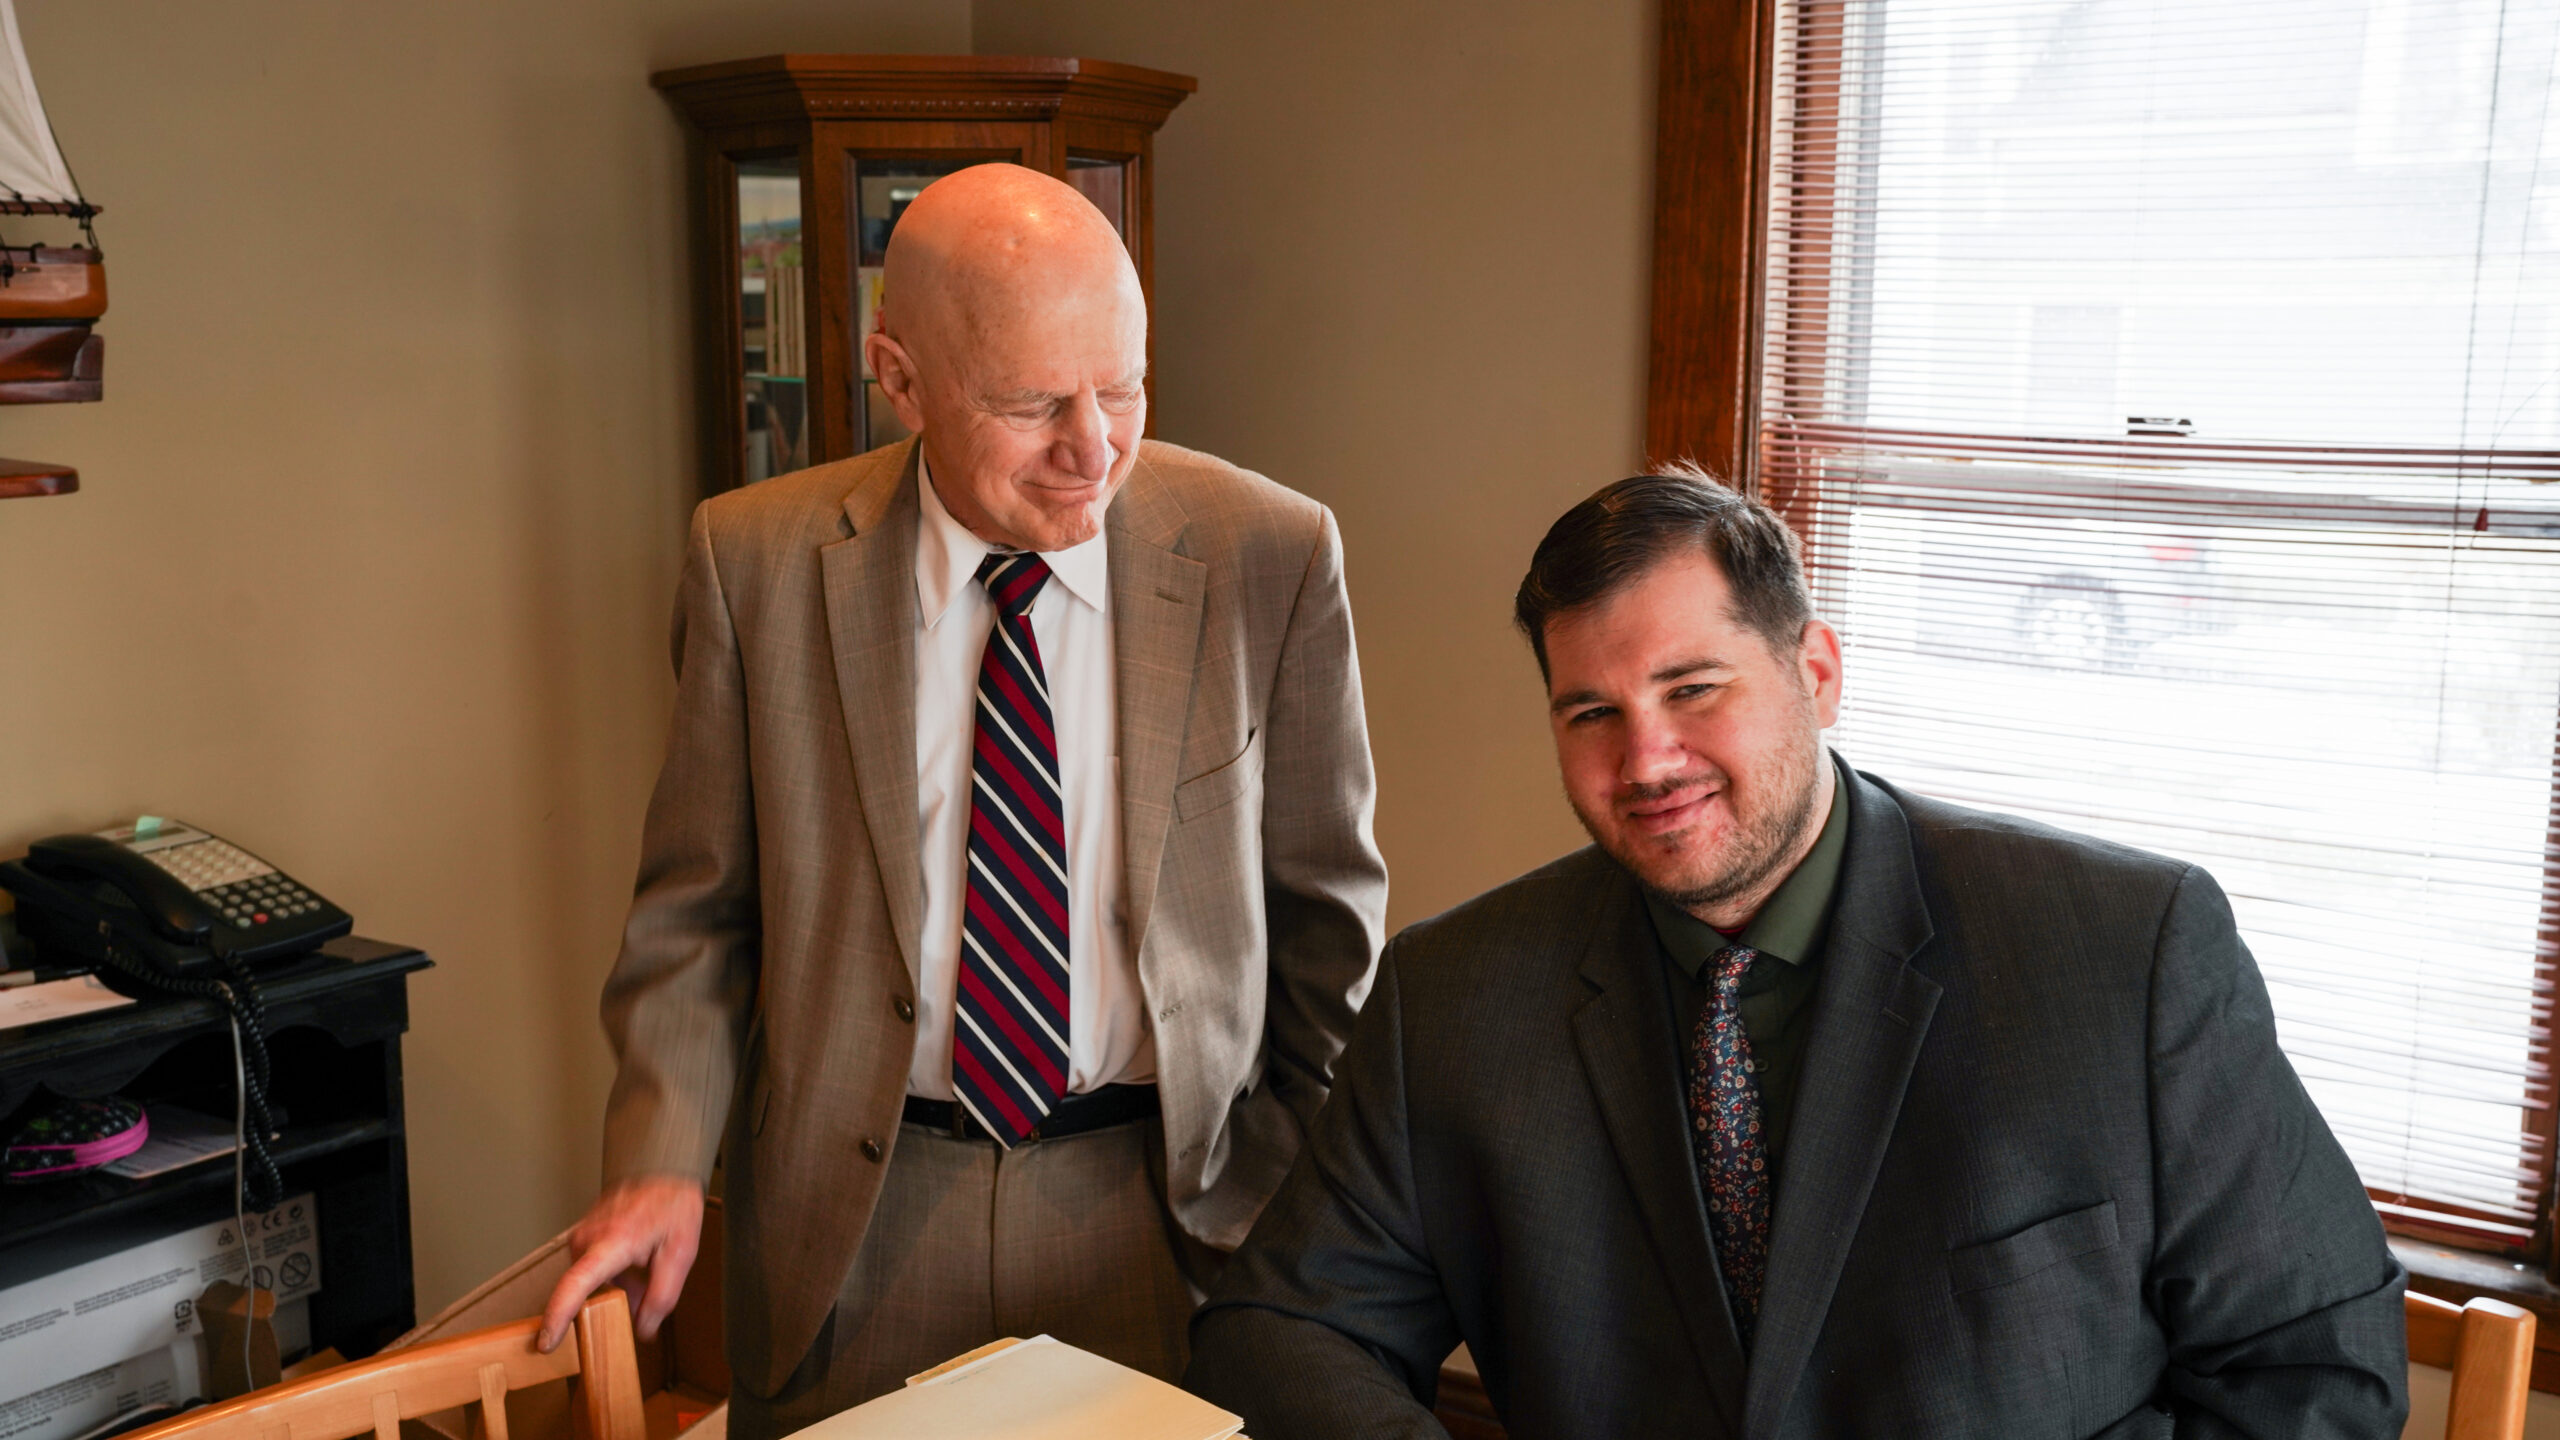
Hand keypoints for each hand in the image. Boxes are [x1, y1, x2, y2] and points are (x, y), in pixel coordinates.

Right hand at [537, 1174, 705, 1351]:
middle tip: (645, 1289)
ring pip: (593, 1278)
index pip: (573, 1286)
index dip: (557, 1317)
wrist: (664, 1169)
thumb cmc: (672, 1205)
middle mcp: (587, 1238)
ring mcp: (583, 1234)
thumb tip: (644, 1329)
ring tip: (646, 1264)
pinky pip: (593, 1264)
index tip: (546, 1342)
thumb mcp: (679, 1253)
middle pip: (587, 1290)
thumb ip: (661, 1296)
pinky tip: (637, 1257)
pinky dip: (614, 1270)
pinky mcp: (584, 1233)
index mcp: (610, 1244)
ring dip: (618, 1282)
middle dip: (614, 1299)